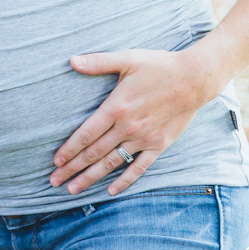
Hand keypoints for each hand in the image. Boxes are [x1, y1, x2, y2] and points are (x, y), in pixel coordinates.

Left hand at [48, 48, 222, 195]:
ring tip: (73, 189)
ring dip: (91, 177)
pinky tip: (111, 191)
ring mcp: (144, 139)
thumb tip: (72, 60)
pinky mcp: (159, 145)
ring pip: (112, 163)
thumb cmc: (159, 66)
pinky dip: (125, 181)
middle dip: (72, 168)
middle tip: (54, 181)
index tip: (55, 161)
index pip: (86, 134)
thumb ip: (98, 62)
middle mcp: (127, 127)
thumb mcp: (127, 58)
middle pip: (94, 153)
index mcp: (116, 107)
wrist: (195, 79)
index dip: (69, 149)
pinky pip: (139, 168)